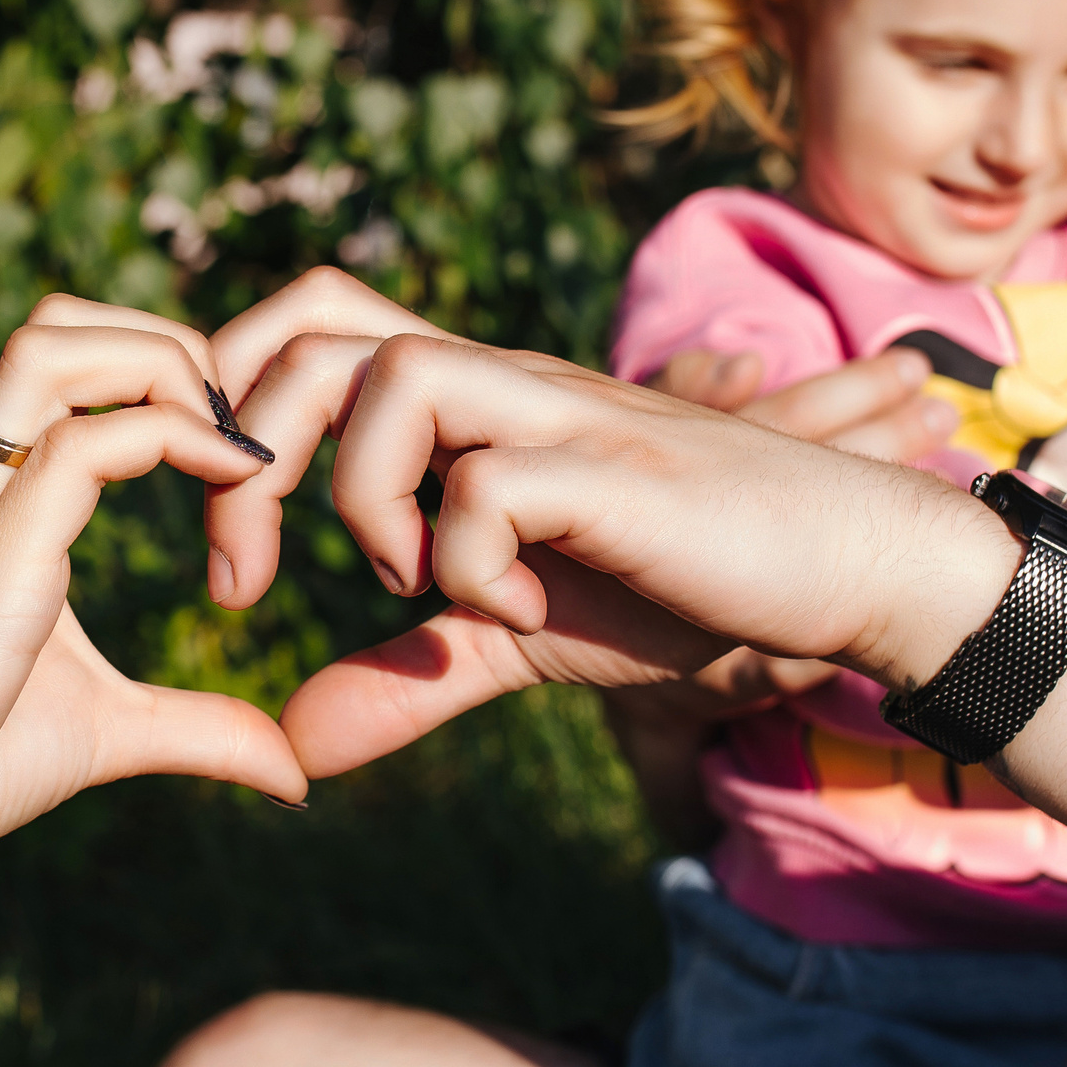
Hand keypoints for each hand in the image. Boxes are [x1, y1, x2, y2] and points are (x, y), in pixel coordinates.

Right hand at [0, 308, 304, 908]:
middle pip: (57, 324)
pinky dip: (172, 438)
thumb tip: (292, 772)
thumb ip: (195, 732)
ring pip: (53, 347)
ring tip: (232, 441)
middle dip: (166, 339)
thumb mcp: (101, 737)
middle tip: (241, 430)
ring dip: (162, 362)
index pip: (70, 368)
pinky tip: (235, 486)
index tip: (241, 461)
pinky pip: (78, 447)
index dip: (164, 378)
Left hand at [148, 270, 1010, 774]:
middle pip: (317, 332)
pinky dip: (472, 562)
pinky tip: (520, 609)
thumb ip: (406, 679)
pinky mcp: (616, 470)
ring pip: (398, 377)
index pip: (310, 323)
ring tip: (413, 584)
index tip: (228, 534)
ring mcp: (559, 415)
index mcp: (463, 403)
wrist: (837, 570)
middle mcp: (499, 383)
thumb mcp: (512, 641)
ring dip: (365, 498)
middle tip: (246, 580)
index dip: (233, 396)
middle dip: (246, 460)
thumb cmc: (680, 584)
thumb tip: (293, 744)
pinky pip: (490, 486)